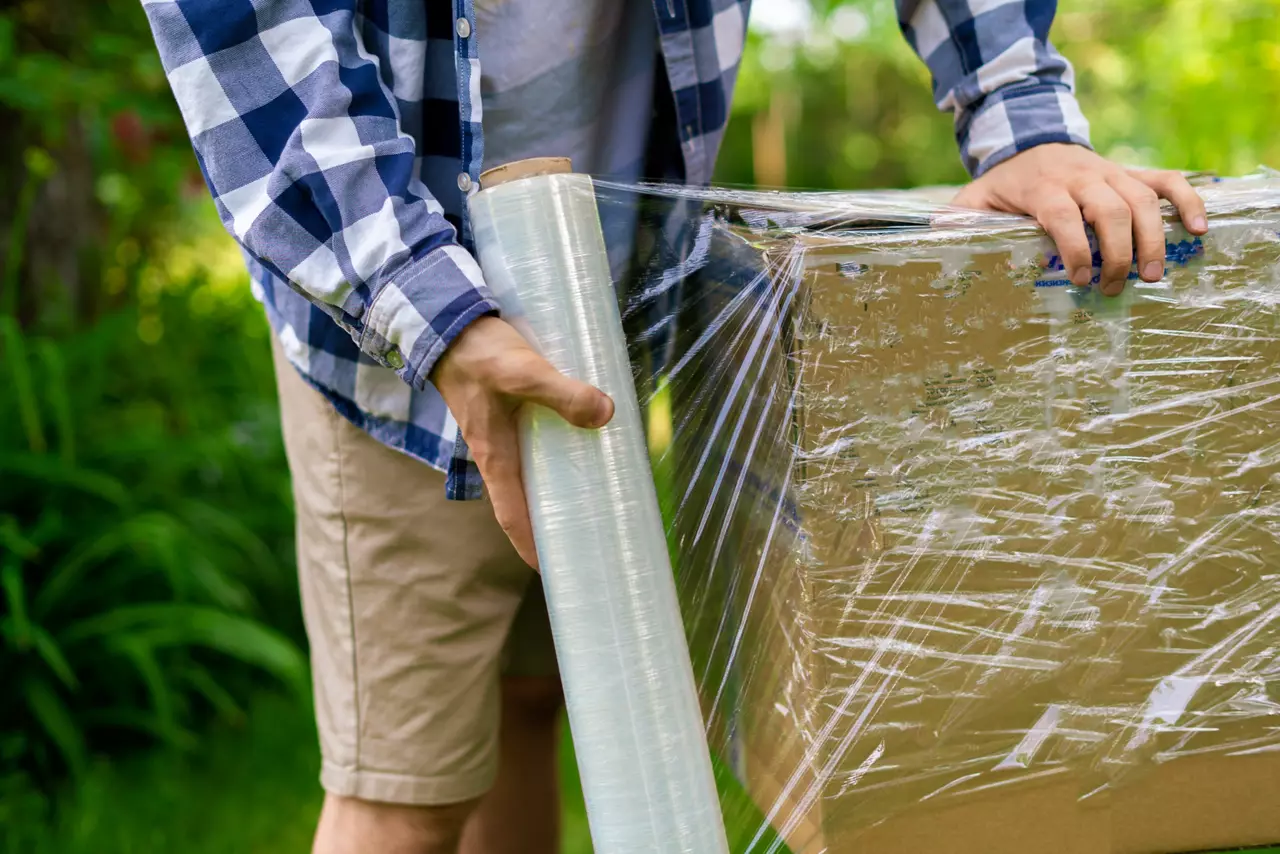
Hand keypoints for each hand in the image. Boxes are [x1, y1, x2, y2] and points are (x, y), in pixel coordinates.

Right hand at [432, 315, 614, 568]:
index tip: (553, 571)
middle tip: (591, 536)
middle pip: (529, 499)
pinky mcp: (511, 408)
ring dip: (562, 483)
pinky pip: (539, 439)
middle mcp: (498, 451)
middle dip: (555, 521)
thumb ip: (562, 392)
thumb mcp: (522, 372)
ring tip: (599, 493)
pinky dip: (560, 448)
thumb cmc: (478, 351)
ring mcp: (504, 431)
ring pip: (537, 469)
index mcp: (495, 456)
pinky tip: (588, 438)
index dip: (532, 547)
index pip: (513, 516)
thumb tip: (604, 415)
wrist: (447, 318)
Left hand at [952, 144, 1208, 295]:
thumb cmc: (1003, 184)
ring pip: (1141, 200)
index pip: (1063, 215)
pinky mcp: (1129, 173)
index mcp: (1042, 187)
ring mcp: (1110, 172)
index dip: (1073, 247)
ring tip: (1152, 276)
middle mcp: (1081, 176)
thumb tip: (934, 239)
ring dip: (1152, 238)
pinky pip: (1166, 181)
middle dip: (1117, 251)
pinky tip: (1200, 230)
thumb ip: (957, 220)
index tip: (1079, 278)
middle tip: (1114, 288)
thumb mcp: (973, 200)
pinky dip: (1186, 202)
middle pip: (1109, 210)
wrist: (1030, 139)